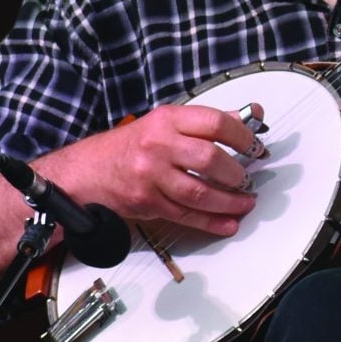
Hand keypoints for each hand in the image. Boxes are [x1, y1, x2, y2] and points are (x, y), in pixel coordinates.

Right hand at [40, 104, 264, 238]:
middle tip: (248, 179)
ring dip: (230, 202)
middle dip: (237, 173)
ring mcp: (151, 176)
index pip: (215, 124)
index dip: (243, 137)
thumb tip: (251, 118)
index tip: (256, 147)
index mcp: (167, 120)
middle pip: (209, 160)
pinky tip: (228, 223)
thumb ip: (206, 123)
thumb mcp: (164, 123)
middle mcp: (158, 146)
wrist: (84, 172)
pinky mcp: (147, 203)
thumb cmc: (129, 146)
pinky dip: (211, 222)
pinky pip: (186, 215)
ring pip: (199, 192)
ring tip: (246, 203)